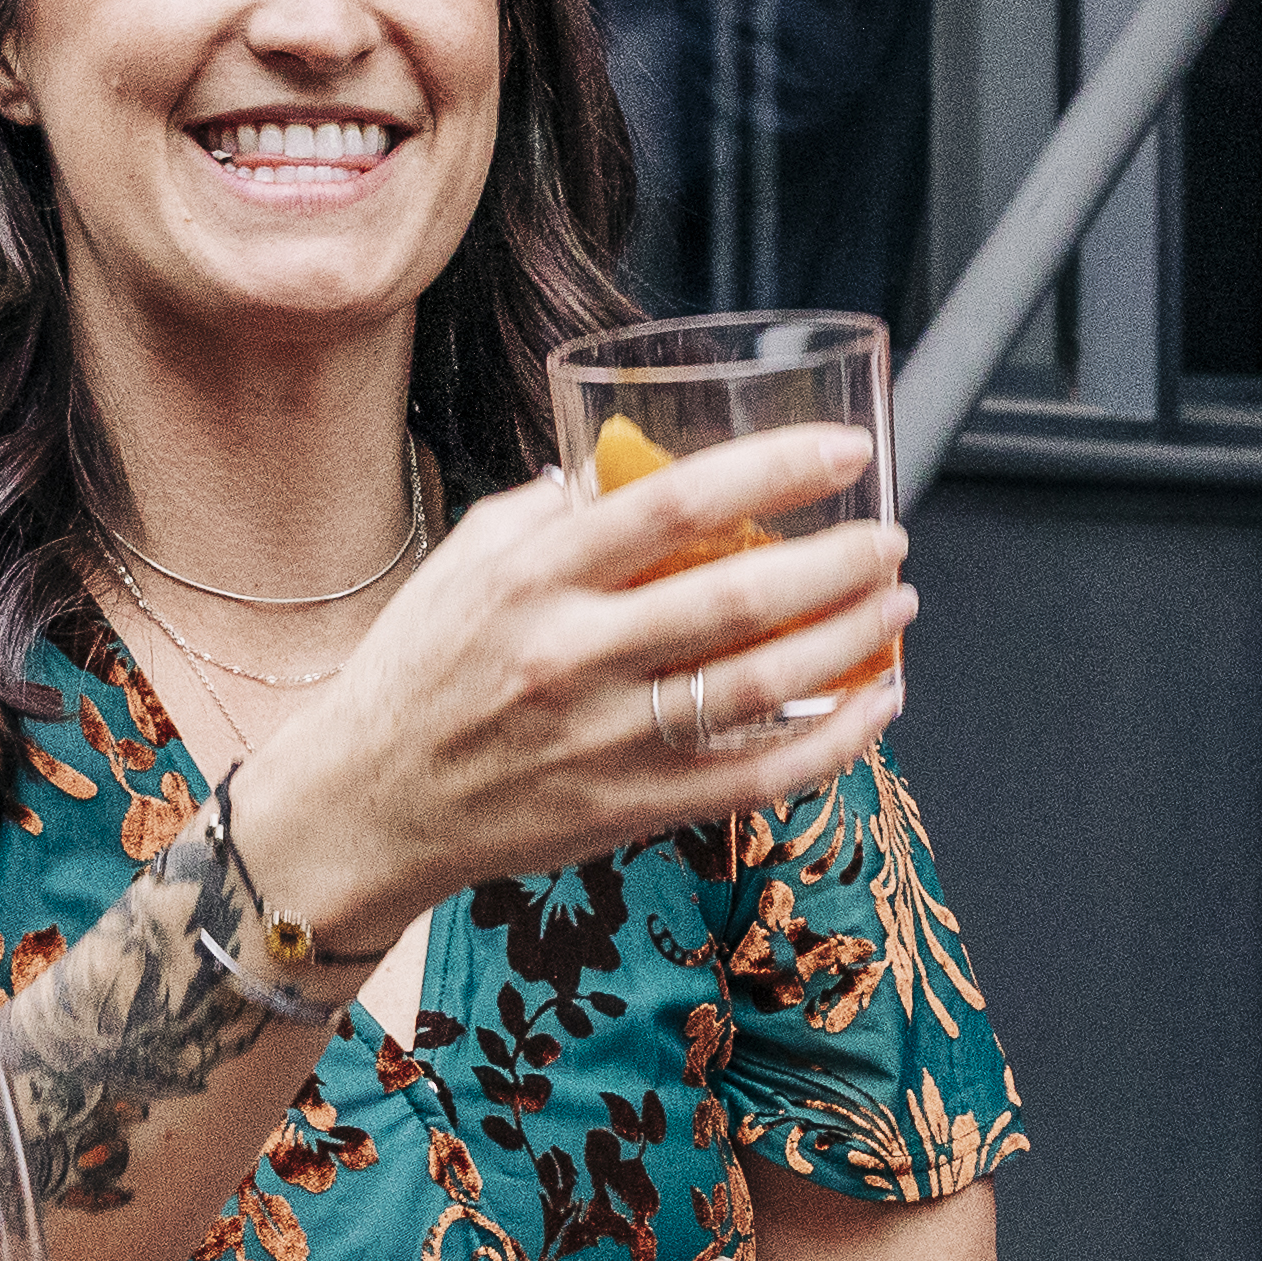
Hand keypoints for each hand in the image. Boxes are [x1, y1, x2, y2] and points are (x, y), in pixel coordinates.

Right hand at [211, 431, 913, 949]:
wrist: (365, 804)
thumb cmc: (418, 675)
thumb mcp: (466, 565)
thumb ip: (549, 512)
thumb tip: (628, 468)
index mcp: (533, 578)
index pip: (673, 503)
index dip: (773, 470)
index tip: (844, 452)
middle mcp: (572, 656)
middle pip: (738, 598)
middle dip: (839, 562)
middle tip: (888, 538)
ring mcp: (605, 739)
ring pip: (761, 686)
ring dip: (851, 642)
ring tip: (896, 606)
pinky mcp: (629, 809)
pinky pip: (758, 777)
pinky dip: (834, 740)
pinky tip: (877, 703)